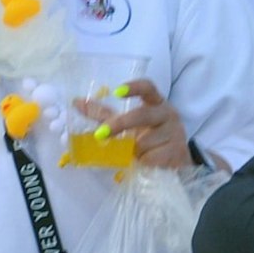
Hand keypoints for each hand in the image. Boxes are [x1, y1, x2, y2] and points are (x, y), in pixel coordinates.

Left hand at [76, 79, 190, 169]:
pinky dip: (143, 162)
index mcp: (156, 104)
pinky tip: (148, 164)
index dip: (134, 88)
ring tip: (138, 156)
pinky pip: (150, 157)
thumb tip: (76, 102)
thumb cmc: (150, 140)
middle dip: (120, 124)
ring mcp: (175, 132)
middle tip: (100, 134)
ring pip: (143, 141)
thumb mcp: (129, 126)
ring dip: (133, 152)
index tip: (116, 92)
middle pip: (142, 115)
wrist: (175, 165)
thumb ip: (105, 115)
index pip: (148, 88)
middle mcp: (168, 114)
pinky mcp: (177, 151)